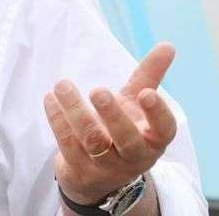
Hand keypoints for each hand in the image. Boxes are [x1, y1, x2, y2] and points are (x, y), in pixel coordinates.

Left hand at [43, 42, 178, 204]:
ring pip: (93, 141)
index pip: (163, 130)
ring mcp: (106, 167)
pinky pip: (68, 144)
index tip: (147, 93)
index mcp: (153, 139)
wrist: (98, 175)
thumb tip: (168, 44)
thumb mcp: (135, 105)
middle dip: (112, 115)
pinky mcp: (80, 170)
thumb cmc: (122, 129)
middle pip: (126, 140)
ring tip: (62, 85)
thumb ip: (149, 76)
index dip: (157, 114)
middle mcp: (133, 156)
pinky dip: (58, 120)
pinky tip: (51, 98)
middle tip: (98, 90)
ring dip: (76, 111)